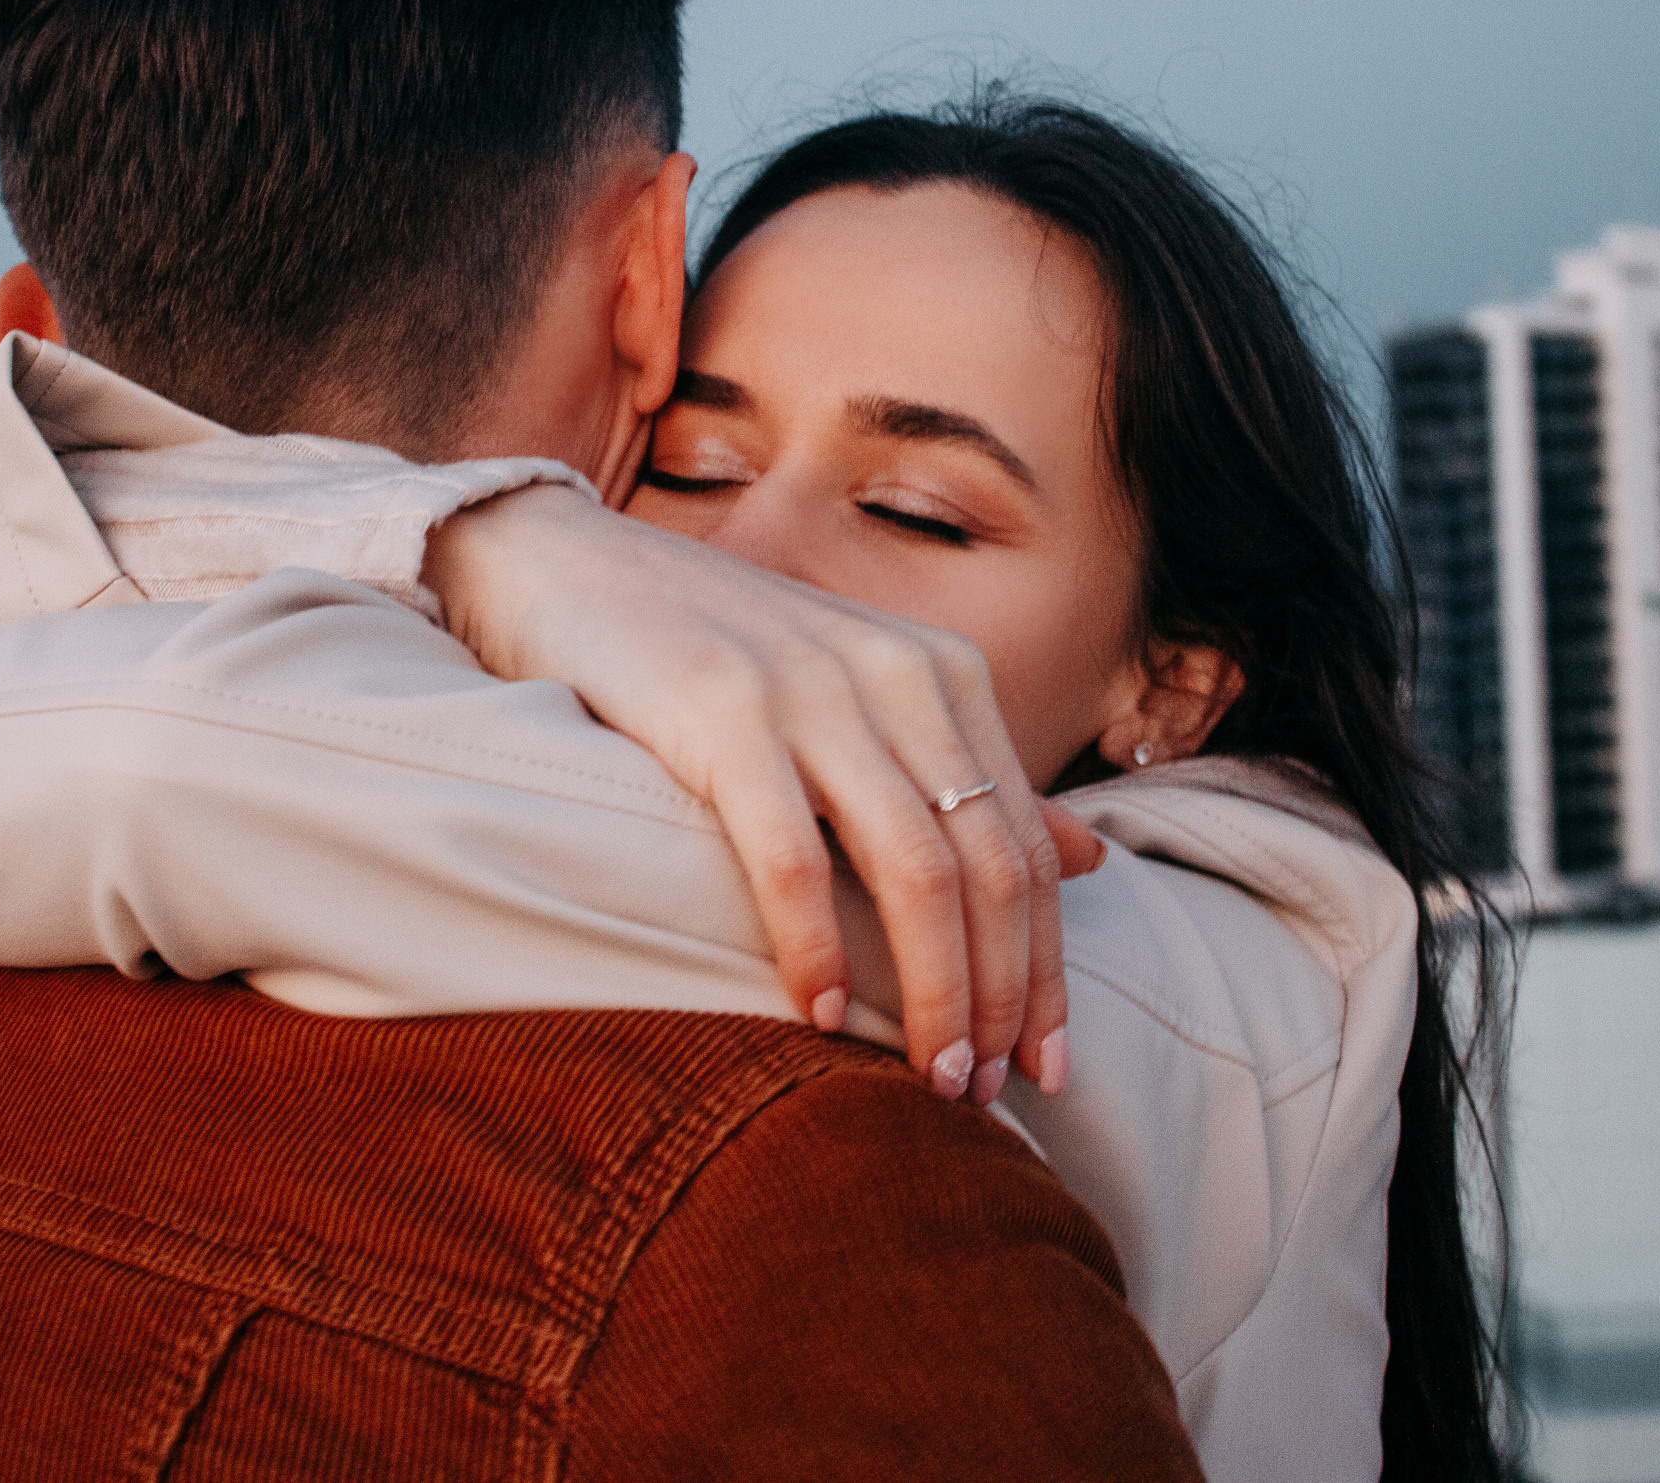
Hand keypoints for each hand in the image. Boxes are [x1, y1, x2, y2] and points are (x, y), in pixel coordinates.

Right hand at [424, 485, 1082, 1101]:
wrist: (565, 564)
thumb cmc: (712, 654)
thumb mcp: (859, 702)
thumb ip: (967, 779)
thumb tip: (1094, 862)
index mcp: (944, 673)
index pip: (1026, 847)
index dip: (1045, 970)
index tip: (1046, 1069)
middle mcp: (897, 673)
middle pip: (988, 868)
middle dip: (1001, 997)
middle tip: (986, 1094)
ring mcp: (812, 688)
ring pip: (916, 871)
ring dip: (931, 993)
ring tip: (929, 1078)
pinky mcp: (722, 710)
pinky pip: (794, 857)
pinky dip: (816, 948)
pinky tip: (818, 1016)